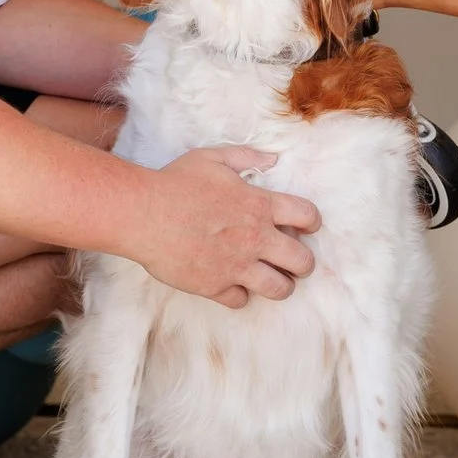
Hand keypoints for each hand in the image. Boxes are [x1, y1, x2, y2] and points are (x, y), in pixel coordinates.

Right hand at [137, 146, 320, 307]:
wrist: (144, 214)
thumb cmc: (176, 183)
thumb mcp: (212, 158)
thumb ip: (246, 158)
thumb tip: (272, 159)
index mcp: (259, 205)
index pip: (306, 216)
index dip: (312, 222)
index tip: (308, 227)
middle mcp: (255, 239)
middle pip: (302, 262)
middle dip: (303, 263)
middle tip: (295, 261)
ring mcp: (237, 266)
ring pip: (279, 288)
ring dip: (281, 285)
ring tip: (274, 280)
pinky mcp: (215, 286)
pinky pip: (241, 300)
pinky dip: (240, 294)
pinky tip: (233, 285)